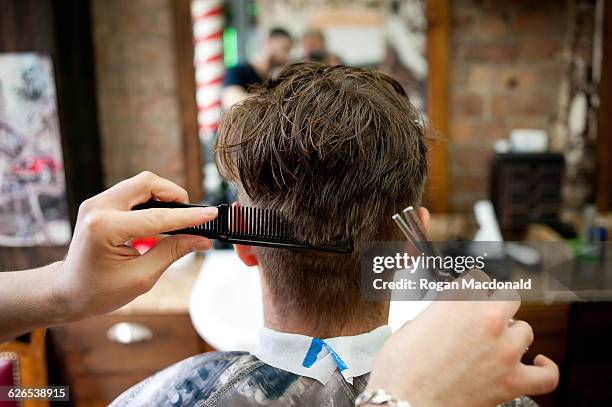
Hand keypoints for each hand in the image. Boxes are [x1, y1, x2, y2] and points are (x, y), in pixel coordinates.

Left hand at [52, 171, 216, 320]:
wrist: (67, 291)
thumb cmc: (98, 291)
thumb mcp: (141, 277)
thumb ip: (172, 252)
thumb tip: (200, 240)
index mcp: (105, 228)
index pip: (157, 216)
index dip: (188, 216)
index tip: (210, 214)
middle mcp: (98, 208)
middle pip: (147, 182)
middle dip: (174, 195)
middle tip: (190, 215)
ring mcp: (97, 203)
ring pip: (141, 183)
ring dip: (163, 196)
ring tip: (177, 218)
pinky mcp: (100, 203)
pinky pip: (132, 191)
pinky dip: (151, 200)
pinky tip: (160, 219)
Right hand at [367, 271, 558, 406]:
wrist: (404, 402)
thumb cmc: (400, 369)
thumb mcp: (410, 327)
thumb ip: (434, 316)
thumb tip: (441, 322)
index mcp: (459, 300)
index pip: (479, 279)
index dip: (472, 290)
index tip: (469, 297)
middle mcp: (486, 319)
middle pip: (508, 298)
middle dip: (495, 307)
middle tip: (481, 320)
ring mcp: (504, 350)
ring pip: (525, 330)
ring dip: (512, 336)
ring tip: (497, 345)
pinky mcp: (512, 381)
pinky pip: (546, 375)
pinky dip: (545, 368)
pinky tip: (537, 363)